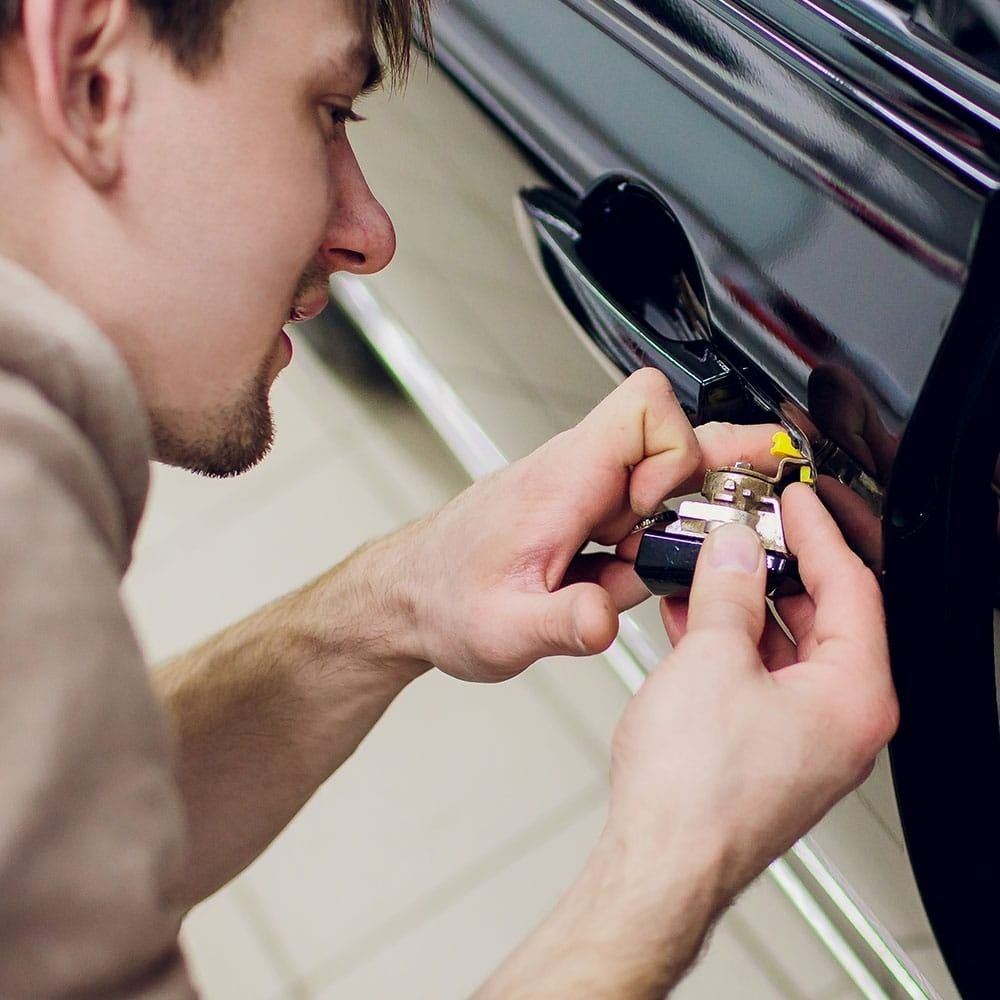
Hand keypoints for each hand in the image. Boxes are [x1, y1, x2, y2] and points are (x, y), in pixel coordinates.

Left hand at [396, 368, 779, 681]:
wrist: (408, 596)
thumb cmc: (442, 599)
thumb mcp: (502, 630)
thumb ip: (562, 624)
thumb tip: (607, 619)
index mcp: (562, 482)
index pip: (646, 407)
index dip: (676, 454)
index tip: (658, 515)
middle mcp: (576, 474)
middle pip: (672, 437)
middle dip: (708, 484)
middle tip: (728, 525)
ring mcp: (582, 490)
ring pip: (662, 483)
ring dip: (667, 536)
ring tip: (620, 578)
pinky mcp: (583, 512)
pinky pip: (639, 514)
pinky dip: (645, 549)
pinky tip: (613, 579)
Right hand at [603, 484, 897, 903]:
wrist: (659, 866)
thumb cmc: (695, 794)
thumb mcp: (713, 660)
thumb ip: (729, 591)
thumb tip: (734, 551)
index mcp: (855, 697)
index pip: (852, 588)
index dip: (818, 534)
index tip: (794, 501)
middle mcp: (840, 719)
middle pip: (821, 615)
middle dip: (775, 567)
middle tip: (745, 529)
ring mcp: (802, 737)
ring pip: (782, 646)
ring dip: (743, 602)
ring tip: (706, 567)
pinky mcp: (763, 749)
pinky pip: (755, 675)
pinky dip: (726, 641)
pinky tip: (688, 616)